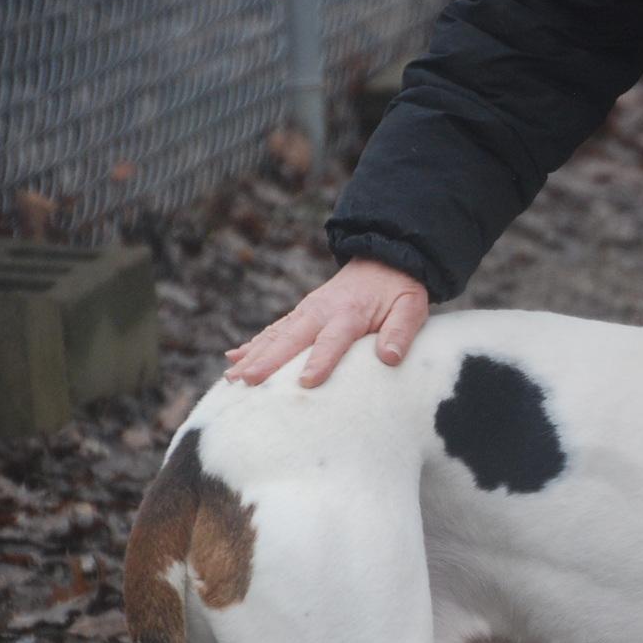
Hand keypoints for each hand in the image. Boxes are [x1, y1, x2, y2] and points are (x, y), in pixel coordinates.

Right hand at [225, 259, 428, 387]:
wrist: (385, 259)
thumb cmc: (399, 291)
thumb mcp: (411, 307)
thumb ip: (401, 331)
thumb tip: (389, 357)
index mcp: (350, 313)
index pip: (333, 340)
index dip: (320, 361)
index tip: (306, 382)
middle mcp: (321, 311)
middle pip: (292, 339)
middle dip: (268, 361)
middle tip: (247, 382)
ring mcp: (308, 311)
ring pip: (276, 336)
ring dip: (252, 356)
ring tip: (231, 378)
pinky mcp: (302, 314)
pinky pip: (274, 330)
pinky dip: (254, 344)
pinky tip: (233, 358)